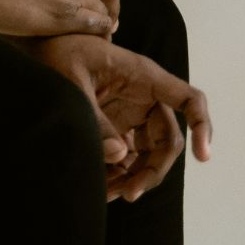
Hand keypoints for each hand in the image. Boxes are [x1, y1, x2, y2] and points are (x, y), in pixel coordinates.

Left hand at [26, 34, 213, 201]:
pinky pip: (128, 158)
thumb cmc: (60, 53)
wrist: (41, 49)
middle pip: (168, 141)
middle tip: (130, 193)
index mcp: (144, 78)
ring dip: (135, 179)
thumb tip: (120, 156)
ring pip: (149, 156)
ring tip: (109, 195)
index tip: (203, 156)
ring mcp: (132, 115)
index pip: (188, 100)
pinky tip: (102, 189)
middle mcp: (144, 98)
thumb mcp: (72, 82)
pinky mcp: (117, 128)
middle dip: (153, 171)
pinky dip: (120, 176)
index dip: (202, 126)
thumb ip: (95, 119)